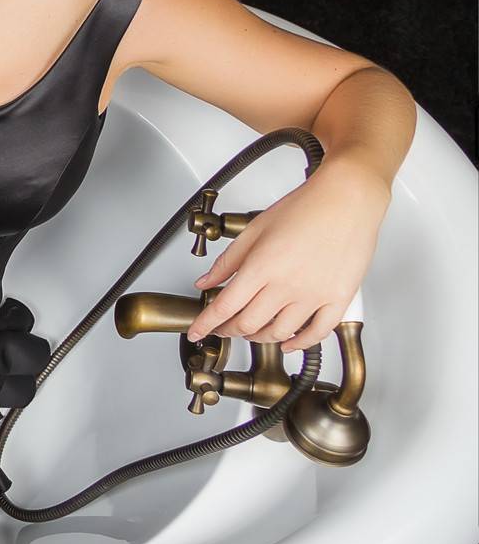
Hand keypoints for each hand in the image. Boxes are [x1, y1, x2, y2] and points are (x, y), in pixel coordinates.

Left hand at [183, 160, 389, 352]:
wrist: (348, 199)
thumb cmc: (305, 207)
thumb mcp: (255, 230)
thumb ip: (228, 261)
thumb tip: (206, 281)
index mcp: (262, 266)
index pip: (224, 307)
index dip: (205, 324)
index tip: (196, 332)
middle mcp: (287, 285)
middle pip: (248, 324)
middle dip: (229, 331)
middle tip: (222, 328)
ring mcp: (314, 295)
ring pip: (279, 333)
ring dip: (259, 338)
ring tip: (251, 332)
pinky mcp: (338, 299)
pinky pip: (317, 333)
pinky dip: (299, 344)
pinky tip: (289, 342)